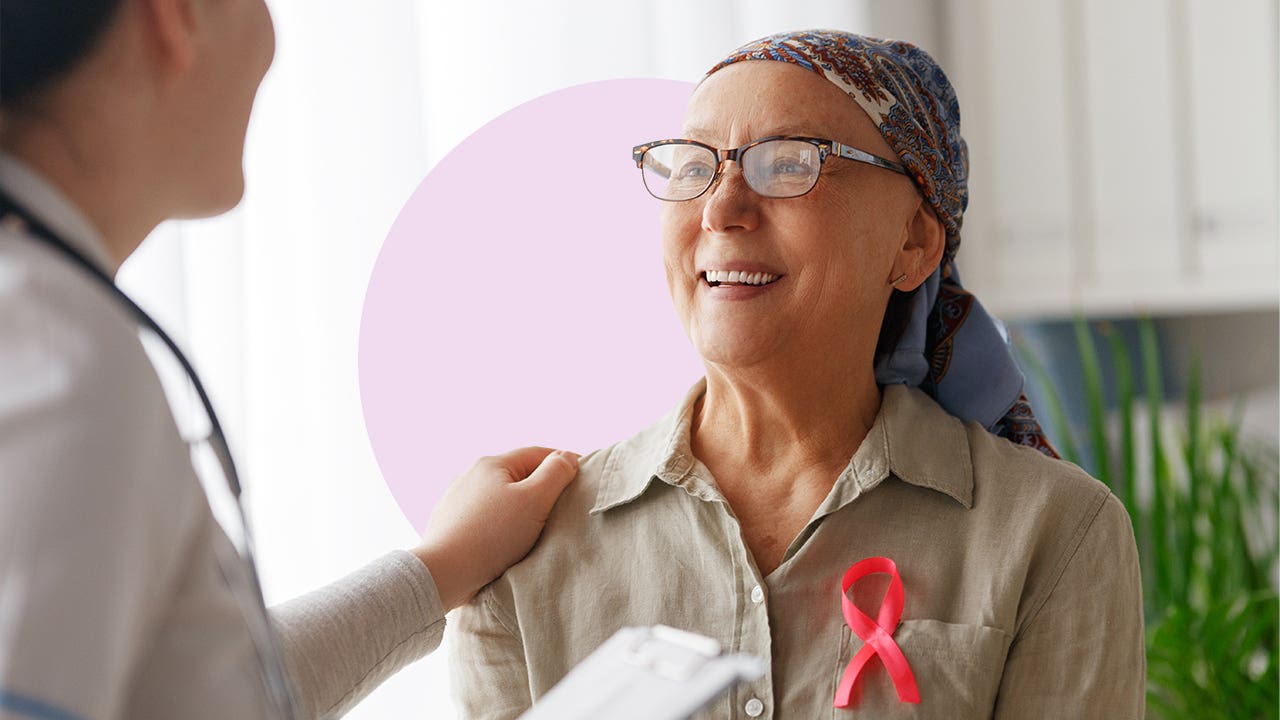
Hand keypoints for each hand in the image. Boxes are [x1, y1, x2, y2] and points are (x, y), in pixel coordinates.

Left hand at [411, 447, 578, 610]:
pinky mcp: (451, 523)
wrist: (443, 573)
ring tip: (536, 528)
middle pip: (519, 475)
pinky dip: (501, 523)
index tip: (584, 479)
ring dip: (521, 507)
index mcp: (493, 463)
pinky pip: (486, 517)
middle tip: (563, 508)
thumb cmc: (492, 536)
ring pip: (502, 497)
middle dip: (543, 487)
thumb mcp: (534, 500)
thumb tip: (567, 458)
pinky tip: (507, 540)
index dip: (565, 463)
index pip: (539, 454)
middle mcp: (471, 475)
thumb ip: (556, 473)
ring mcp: (457, 499)